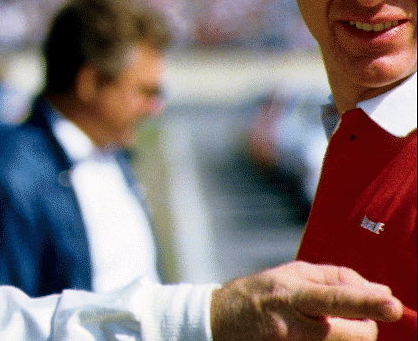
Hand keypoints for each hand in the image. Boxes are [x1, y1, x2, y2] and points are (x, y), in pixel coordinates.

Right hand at [211, 261, 401, 340]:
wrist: (217, 324)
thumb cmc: (256, 295)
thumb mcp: (289, 274)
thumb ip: (334, 277)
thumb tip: (377, 288)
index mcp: (290, 297)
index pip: (335, 299)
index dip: (366, 302)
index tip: (391, 304)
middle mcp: (293, 328)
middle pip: (356, 335)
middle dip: (365, 326)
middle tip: (348, 318)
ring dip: (349, 338)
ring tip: (324, 327)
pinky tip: (315, 336)